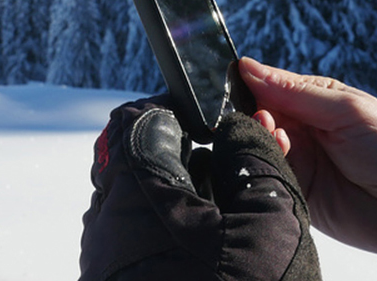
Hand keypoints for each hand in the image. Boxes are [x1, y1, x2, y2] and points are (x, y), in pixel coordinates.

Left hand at [80, 96, 320, 280]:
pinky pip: (136, 243)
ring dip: (176, 196)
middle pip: (132, 161)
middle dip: (181, 154)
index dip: (176, 110)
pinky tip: (209, 252)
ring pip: (134, 204)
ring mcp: (107, 264)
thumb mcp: (269, 219)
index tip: (212, 121)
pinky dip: (168, 234)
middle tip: (228, 168)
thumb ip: (254, 158)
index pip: (135, 120)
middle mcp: (106, 226)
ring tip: (226, 215)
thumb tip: (239, 127)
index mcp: (134, 193)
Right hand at [239, 58, 376, 272]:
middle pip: (255, 115)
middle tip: (264, 117)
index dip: (251, 84)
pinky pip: (265, 174)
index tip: (238, 84)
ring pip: (257, 144)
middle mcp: (299, 128)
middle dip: (252, 113)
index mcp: (312, 100)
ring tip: (278, 137)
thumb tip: (247, 67)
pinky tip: (279, 156)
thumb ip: (296, 92)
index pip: (268, 86)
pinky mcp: (292, 191)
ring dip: (259, 138)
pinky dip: (264, 164)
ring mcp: (295, 161)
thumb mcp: (347, 110)